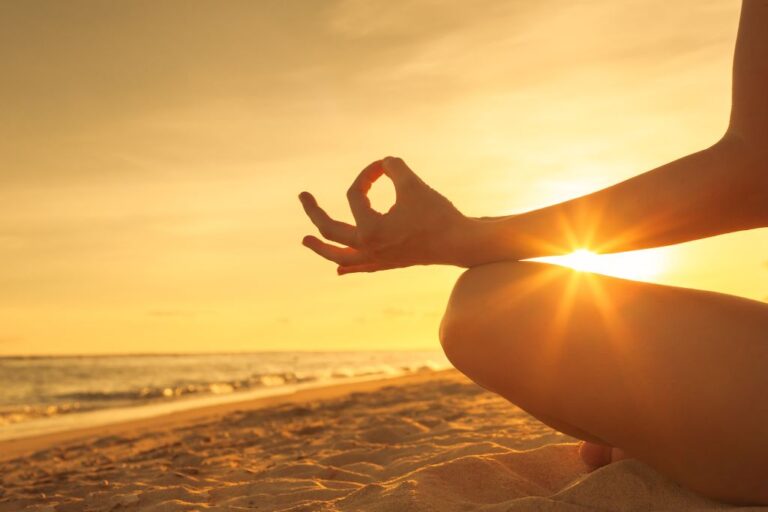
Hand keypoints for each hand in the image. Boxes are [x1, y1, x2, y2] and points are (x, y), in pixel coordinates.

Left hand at [299, 157, 472, 274]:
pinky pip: (361, 267)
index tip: (382, 167)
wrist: (460, 243)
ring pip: (339, 255)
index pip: (355, 195)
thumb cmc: (437, 214)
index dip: (366, 176)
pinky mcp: (388, 264)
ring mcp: (376, 259)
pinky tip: (339, 269)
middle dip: (313, 212)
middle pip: (330, 230)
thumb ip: (393, 167)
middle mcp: (368, 247)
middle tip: (302, 196)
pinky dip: (348, 265)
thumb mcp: (412, 184)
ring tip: (304, 240)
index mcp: (370, 229)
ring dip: (321, 248)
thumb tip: (382, 163)